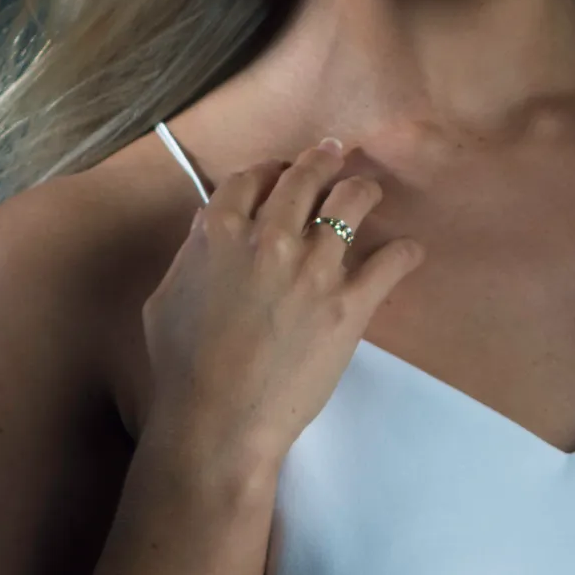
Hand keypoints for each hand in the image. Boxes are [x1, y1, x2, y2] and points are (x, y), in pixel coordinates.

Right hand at [140, 141, 425, 477]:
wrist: (218, 419)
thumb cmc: (183, 367)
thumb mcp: (166, 298)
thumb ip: (192, 255)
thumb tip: (208, 229)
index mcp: (220, 233)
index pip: (251, 178)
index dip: (269, 170)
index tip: (280, 172)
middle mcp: (271, 238)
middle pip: (305, 178)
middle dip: (322, 161)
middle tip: (334, 154)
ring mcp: (314, 269)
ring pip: (351, 203)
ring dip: (363, 190)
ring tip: (369, 190)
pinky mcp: (350, 304)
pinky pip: (391, 262)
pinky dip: (404, 253)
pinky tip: (409, 251)